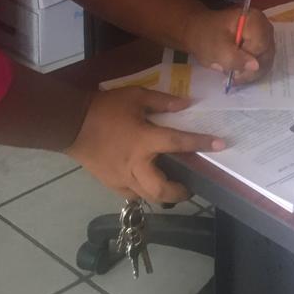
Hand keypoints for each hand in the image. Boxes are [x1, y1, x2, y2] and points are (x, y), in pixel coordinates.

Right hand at [66, 87, 224, 201]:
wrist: (72, 124)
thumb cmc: (105, 108)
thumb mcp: (135, 96)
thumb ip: (163, 102)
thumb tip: (187, 104)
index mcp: (143, 140)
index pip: (178, 143)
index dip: (201, 143)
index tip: (221, 144)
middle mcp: (135, 164)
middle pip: (163, 190)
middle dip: (181, 192)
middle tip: (190, 186)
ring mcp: (122, 177)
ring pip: (148, 196)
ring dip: (164, 194)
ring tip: (172, 186)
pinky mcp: (111, 183)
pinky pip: (133, 194)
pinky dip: (144, 191)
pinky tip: (147, 181)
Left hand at [183, 6, 275, 86]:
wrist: (199, 31)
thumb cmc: (206, 37)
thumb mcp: (216, 50)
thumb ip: (235, 59)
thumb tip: (256, 66)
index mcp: (254, 20)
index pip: (260, 47)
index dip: (247, 61)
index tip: (233, 71)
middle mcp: (264, 25)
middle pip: (266, 55)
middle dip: (250, 70)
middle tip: (233, 77)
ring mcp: (264, 35)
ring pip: (265, 61)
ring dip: (250, 72)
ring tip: (233, 74)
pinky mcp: (262, 43)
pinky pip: (262, 61)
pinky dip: (250, 69)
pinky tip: (238, 72)